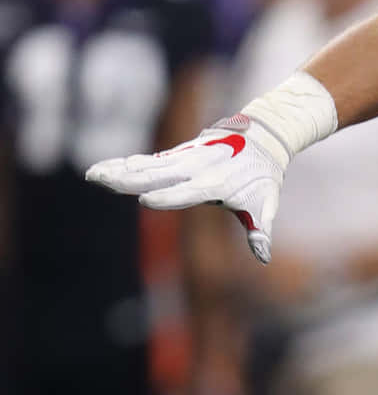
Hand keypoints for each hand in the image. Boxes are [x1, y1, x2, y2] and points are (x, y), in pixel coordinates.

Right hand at [86, 116, 286, 263]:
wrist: (262, 137)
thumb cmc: (263, 176)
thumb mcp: (266, 203)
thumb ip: (261, 230)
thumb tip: (264, 257)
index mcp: (217, 183)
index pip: (189, 191)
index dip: (169, 196)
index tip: (146, 201)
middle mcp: (196, 169)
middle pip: (158, 175)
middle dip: (130, 179)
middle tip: (102, 182)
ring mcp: (184, 159)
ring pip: (147, 166)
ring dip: (119, 170)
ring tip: (92, 174)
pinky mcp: (176, 155)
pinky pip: (147, 161)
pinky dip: (124, 163)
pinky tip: (103, 168)